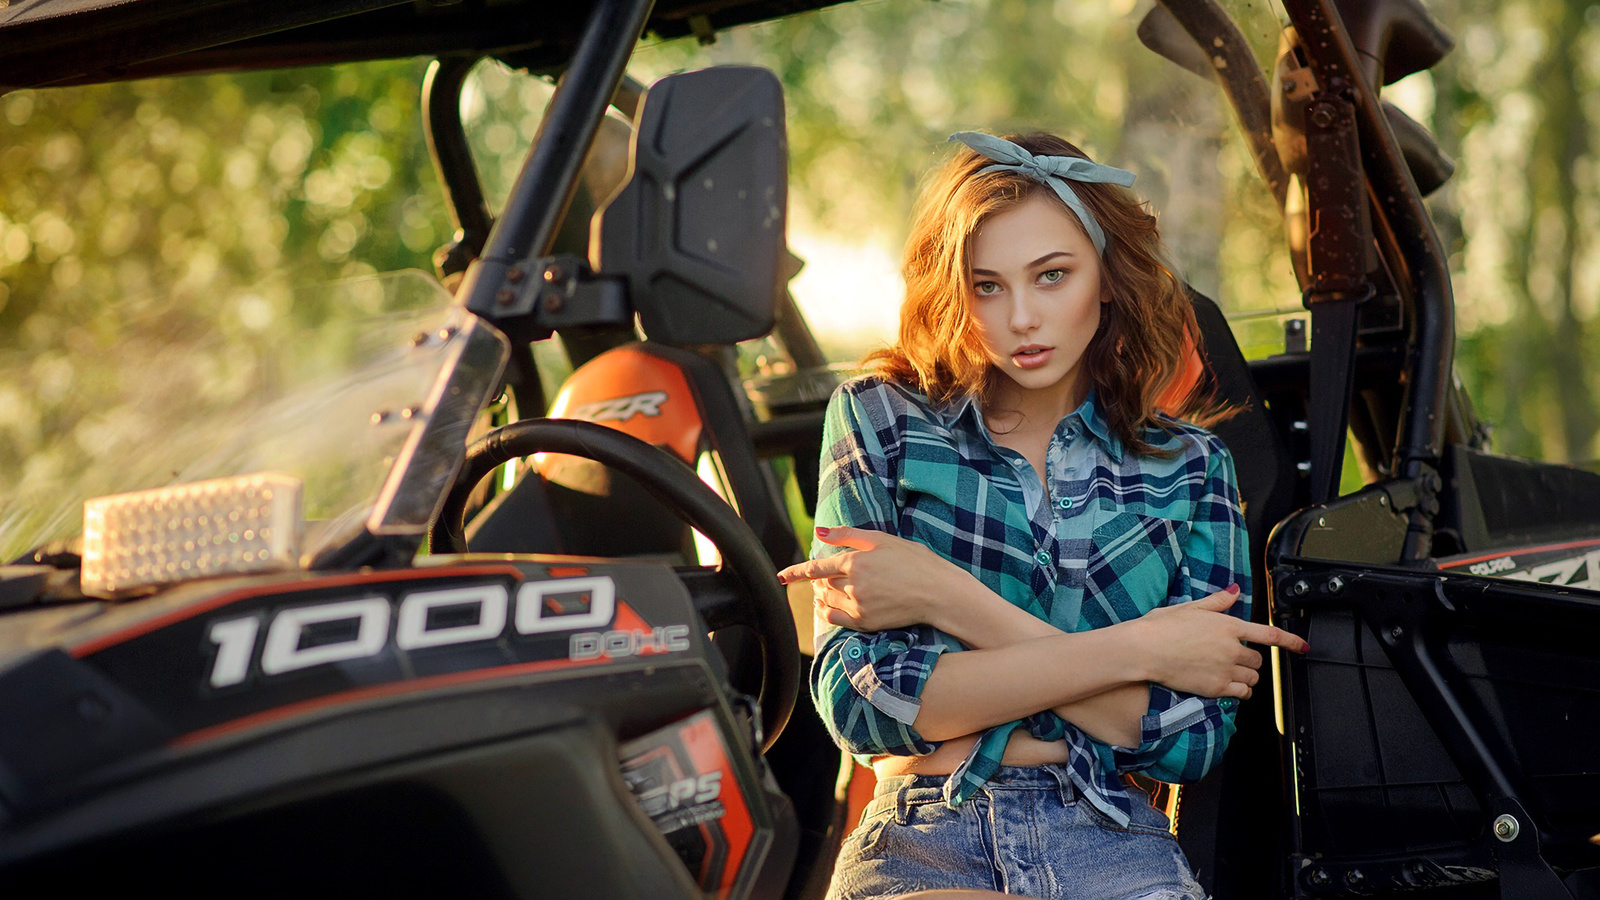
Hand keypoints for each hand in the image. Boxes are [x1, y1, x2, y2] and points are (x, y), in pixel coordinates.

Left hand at [776, 526, 961, 631]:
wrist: (939, 593)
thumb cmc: (914, 561)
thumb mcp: (882, 540)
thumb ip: (847, 536)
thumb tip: (818, 533)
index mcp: (856, 561)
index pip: (816, 568)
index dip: (796, 572)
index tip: (781, 576)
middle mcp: (853, 585)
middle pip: (822, 584)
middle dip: (818, 580)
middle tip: (825, 576)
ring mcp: (859, 606)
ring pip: (827, 601)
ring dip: (822, 595)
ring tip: (826, 589)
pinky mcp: (866, 623)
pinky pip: (835, 619)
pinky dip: (828, 611)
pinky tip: (829, 606)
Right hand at [1124, 587, 1308, 698]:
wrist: (1143, 649)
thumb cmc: (1160, 627)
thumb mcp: (1189, 607)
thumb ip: (1217, 602)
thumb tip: (1234, 592)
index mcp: (1228, 625)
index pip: (1270, 635)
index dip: (1291, 641)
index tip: (1302, 647)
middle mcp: (1231, 648)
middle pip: (1258, 660)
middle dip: (1250, 660)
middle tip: (1234, 659)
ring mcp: (1224, 669)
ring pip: (1252, 678)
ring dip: (1246, 677)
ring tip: (1231, 673)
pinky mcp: (1215, 687)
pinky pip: (1241, 693)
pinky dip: (1240, 692)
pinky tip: (1229, 687)